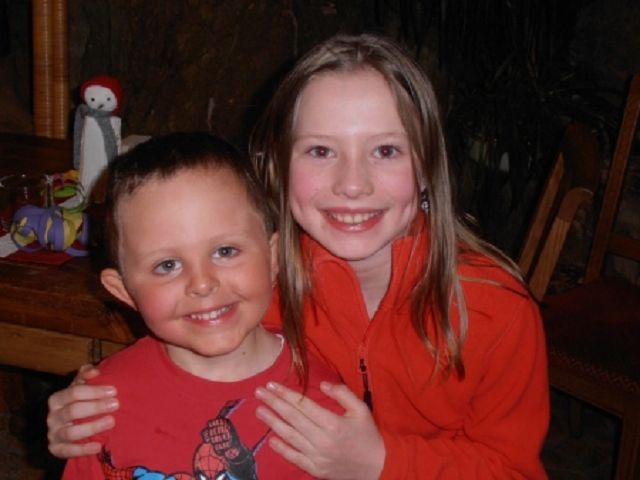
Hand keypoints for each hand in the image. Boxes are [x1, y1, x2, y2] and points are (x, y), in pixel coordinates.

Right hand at [47, 365, 117, 457]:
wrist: (70, 423)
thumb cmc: (79, 401)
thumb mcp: (80, 386)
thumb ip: (85, 375)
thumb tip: (94, 371)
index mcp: (57, 399)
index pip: (74, 392)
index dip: (94, 391)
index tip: (114, 390)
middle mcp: (53, 417)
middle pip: (73, 411)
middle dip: (96, 407)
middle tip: (116, 404)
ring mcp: (53, 434)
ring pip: (71, 432)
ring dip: (92, 427)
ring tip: (111, 422)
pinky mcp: (56, 449)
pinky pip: (67, 451)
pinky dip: (82, 450)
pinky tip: (98, 446)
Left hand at [255, 381, 384, 479]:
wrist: (377, 467)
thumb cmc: (368, 435)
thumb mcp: (361, 410)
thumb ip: (343, 394)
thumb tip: (322, 384)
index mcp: (332, 423)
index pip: (303, 405)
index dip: (285, 394)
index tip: (271, 385)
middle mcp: (321, 440)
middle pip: (292, 418)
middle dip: (274, 403)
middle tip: (258, 392)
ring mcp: (317, 456)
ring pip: (290, 436)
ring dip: (272, 422)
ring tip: (259, 411)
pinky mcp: (315, 469)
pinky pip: (294, 457)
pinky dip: (281, 448)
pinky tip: (270, 439)